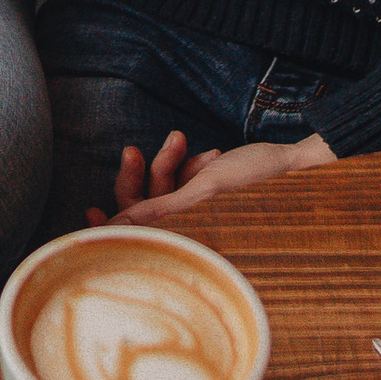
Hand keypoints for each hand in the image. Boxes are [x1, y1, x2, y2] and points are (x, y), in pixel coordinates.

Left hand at [90, 128, 334, 223]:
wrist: (292, 166)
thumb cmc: (254, 185)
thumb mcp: (203, 194)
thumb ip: (160, 210)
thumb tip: (117, 225)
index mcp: (183, 238)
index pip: (132, 236)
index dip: (108, 228)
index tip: (88, 213)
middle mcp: (184, 226)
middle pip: (141, 202)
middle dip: (141, 175)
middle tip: (133, 151)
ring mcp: (193, 208)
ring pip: (160, 182)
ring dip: (170, 160)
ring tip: (186, 142)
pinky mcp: (203, 189)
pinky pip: (180, 174)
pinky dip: (190, 161)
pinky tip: (210, 154)